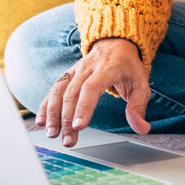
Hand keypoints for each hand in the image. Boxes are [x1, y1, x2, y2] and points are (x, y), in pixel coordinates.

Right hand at [35, 37, 151, 146]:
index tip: (79, 126)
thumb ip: (138, 107)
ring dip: (53, 113)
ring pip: (59, 91)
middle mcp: (88, 68)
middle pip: (73, 93)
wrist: (116, 43)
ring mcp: (75, 70)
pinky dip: (45, 105)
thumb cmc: (129, 67)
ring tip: (52, 134)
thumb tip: (142, 129)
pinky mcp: (68, 74)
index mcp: (108, 69)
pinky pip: (54, 89)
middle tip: (68, 141)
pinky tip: (42, 121)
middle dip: (68, 119)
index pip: (92, 88)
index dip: (84, 107)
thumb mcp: (141, 84)